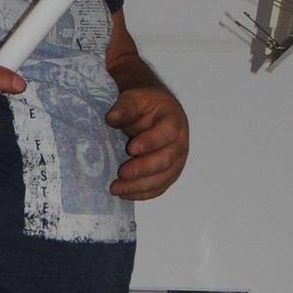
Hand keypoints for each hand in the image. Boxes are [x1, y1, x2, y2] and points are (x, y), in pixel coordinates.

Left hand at [106, 83, 189, 198]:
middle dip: (143, 169)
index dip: (150, 142)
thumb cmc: (146, 106)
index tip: (131, 149)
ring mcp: (176, 161)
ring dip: (140, 186)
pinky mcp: (168, 174)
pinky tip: (125, 194)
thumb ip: (126, 107)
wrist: (154, 112)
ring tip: (117, 188)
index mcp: (174, 121)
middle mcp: (180, 143)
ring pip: (163, 178)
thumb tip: (112, 118)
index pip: (167, 133)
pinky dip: (142, 194)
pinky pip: (158, 188)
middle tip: (122, 174)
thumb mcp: (136, 98)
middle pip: (166, 160)